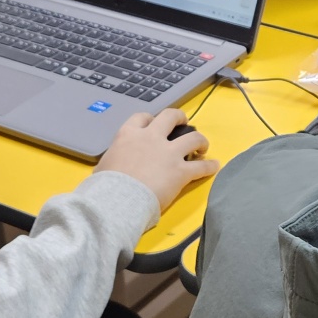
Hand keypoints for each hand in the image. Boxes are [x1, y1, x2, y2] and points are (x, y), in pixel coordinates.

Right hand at [95, 108, 217, 212]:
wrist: (117, 200)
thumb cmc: (104, 186)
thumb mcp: (102, 166)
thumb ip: (112, 160)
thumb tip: (111, 166)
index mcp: (129, 135)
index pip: (143, 118)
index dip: (150, 119)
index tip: (153, 124)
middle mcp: (151, 138)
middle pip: (171, 117)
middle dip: (179, 117)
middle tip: (184, 122)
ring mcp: (168, 153)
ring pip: (193, 137)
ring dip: (200, 140)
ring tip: (203, 146)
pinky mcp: (181, 171)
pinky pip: (201, 166)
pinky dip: (209, 166)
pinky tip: (214, 166)